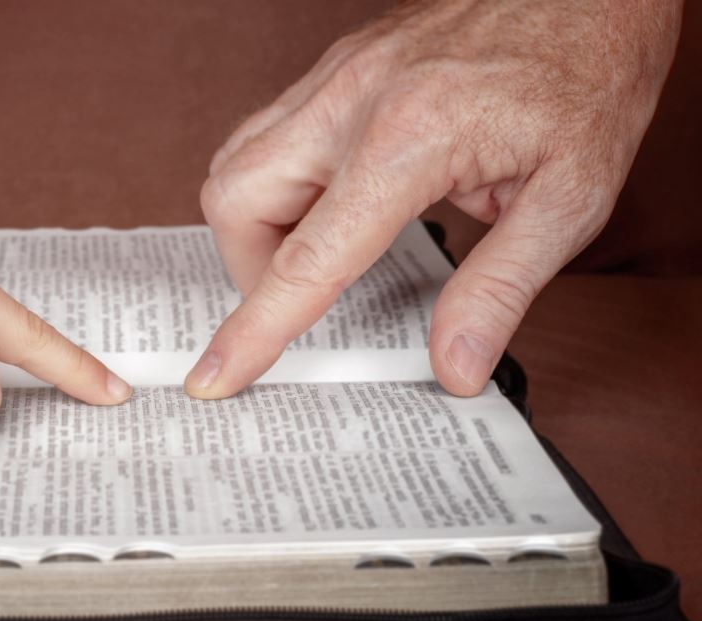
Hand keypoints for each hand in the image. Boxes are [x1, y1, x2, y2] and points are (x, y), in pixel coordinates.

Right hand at [187, 0, 681, 398]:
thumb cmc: (588, 74)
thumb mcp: (571, 198)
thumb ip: (500, 289)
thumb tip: (456, 364)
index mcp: (407, 141)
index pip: (305, 259)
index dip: (255, 328)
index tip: (216, 373)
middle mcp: (352, 100)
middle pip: (233, 199)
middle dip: (249, 267)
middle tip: (301, 299)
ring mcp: (337, 75)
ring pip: (236, 159)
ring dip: (255, 222)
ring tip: (316, 251)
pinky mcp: (339, 64)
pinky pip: (269, 129)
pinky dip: (277, 179)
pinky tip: (333, 198)